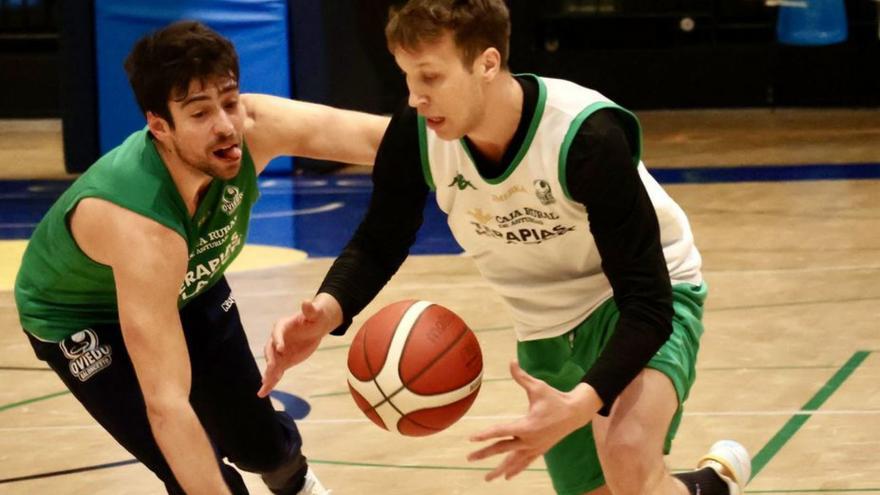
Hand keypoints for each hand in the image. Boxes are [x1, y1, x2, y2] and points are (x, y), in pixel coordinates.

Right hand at [257, 294, 341, 396]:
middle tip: (271, 367)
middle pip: (270, 350)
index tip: (281, 348)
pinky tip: (263, 392)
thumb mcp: (315, 313)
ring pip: (271, 364)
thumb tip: (306, 302)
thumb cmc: (315, 317)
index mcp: (282, 326)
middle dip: (270, 359)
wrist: (316, 326)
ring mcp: (279, 352)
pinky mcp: (284, 362)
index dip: (278, 340)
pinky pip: (275, 372)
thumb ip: (310, 310)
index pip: (277, 333)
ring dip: (268, 374)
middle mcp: (277, 340)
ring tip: (264, 384)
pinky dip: (270, 382)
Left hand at [467, 361, 600, 480]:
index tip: (471, 438)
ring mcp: (535, 447)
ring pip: (513, 461)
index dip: (485, 434)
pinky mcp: (540, 450)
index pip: (501, 431)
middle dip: (485, 453)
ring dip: (499, 470)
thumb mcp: (538, 387)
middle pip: (502, 449)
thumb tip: (511, 362)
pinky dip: (515, 469)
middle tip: (469, 458)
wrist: (575, 413)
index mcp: (527, 426)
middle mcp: (529, 440)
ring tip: (487, 479)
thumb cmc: (555, 398)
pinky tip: (506, 477)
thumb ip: (522, 377)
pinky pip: (524, 463)